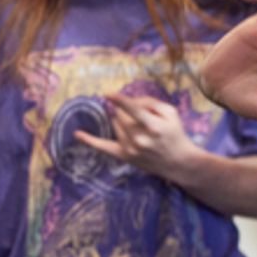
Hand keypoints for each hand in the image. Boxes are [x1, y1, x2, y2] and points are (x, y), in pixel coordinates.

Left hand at [75, 93, 199, 177]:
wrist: (178, 162)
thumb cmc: (175, 134)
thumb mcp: (171, 113)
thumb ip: (151, 103)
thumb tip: (130, 100)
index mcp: (154, 127)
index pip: (134, 110)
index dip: (120, 101)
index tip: (108, 94)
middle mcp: (140, 139)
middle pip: (123, 115)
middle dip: (128, 111)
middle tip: (142, 117)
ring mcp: (130, 149)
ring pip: (116, 124)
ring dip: (123, 121)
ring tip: (140, 129)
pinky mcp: (124, 156)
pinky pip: (103, 146)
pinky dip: (90, 140)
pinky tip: (78, 134)